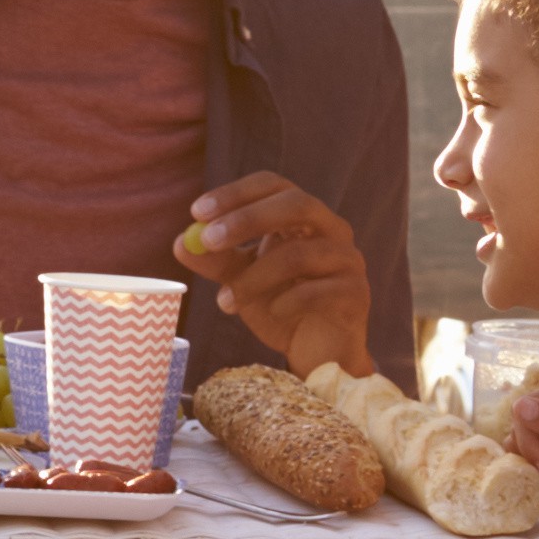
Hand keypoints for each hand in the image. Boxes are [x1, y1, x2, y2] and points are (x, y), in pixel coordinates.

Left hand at [186, 173, 370, 378]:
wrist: (318, 353)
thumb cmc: (281, 306)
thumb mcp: (241, 282)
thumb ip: (216, 262)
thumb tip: (182, 243)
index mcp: (304, 217)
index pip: (273, 186)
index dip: (236, 194)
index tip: (197, 212)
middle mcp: (332, 230)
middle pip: (297, 204)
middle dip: (248, 219)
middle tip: (209, 239)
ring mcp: (348, 260)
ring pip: (299, 254)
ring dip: (254, 277)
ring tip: (226, 302)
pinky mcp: (356, 294)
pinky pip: (317, 291)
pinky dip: (286, 302)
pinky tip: (273, 313)